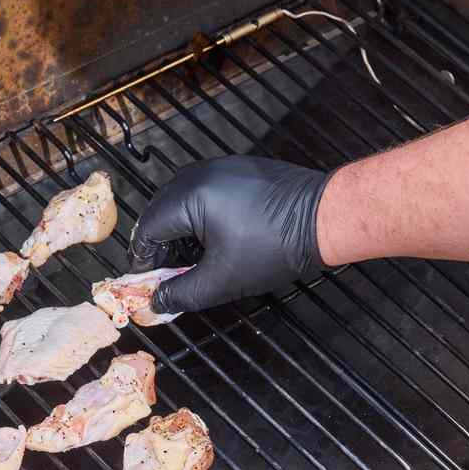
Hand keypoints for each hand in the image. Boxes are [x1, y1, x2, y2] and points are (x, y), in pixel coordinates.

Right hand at [127, 155, 329, 313]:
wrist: (325, 218)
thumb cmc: (275, 247)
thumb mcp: (222, 280)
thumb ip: (182, 293)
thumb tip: (157, 302)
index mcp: (191, 196)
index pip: (148, 229)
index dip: (143, 261)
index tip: (149, 283)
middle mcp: (200, 173)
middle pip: (160, 211)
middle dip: (159, 246)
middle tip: (168, 275)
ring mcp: (220, 167)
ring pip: (180, 201)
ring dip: (179, 232)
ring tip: (192, 262)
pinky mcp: (237, 169)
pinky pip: (203, 193)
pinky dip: (198, 218)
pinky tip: (213, 241)